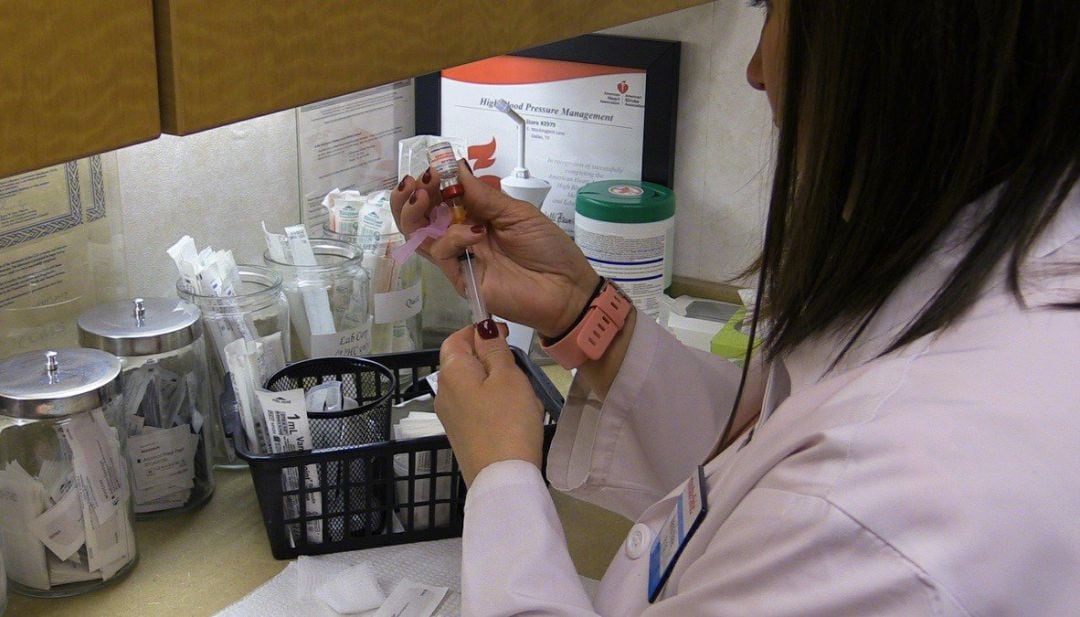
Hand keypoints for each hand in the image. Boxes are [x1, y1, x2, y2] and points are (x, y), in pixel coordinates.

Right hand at [390, 161, 599, 337]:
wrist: (565, 289)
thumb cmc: (548, 248)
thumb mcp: (517, 213)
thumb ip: (484, 195)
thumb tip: (455, 167)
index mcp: (476, 216)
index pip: (441, 198)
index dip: (431, 182)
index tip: (431, 167)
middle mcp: (461, 236)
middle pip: (421, 218)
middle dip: (412, 196)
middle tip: (420, 181)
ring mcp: (460, 258)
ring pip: (420, 237)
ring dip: (414, 212)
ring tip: (422, 194)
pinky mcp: (461, 280)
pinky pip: (442, 254)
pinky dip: (452, 238)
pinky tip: (472, 232)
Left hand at [436, 323, 544, 485]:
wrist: (502, 478)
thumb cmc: (508, 420)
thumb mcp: (508, 376)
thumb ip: (494, 349)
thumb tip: (483, 328)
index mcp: (451, 372)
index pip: (456, 339)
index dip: (479, 331)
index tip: (506, 334)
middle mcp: (444, 392)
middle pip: (466, 363)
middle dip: (493, 361)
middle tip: (520, 370)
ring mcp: (451, 416)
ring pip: (476, 387)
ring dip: (500, 385)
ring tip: (525, 398)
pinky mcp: (463, 435)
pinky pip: (479, 409)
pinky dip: (497, 406)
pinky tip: (518, 419)